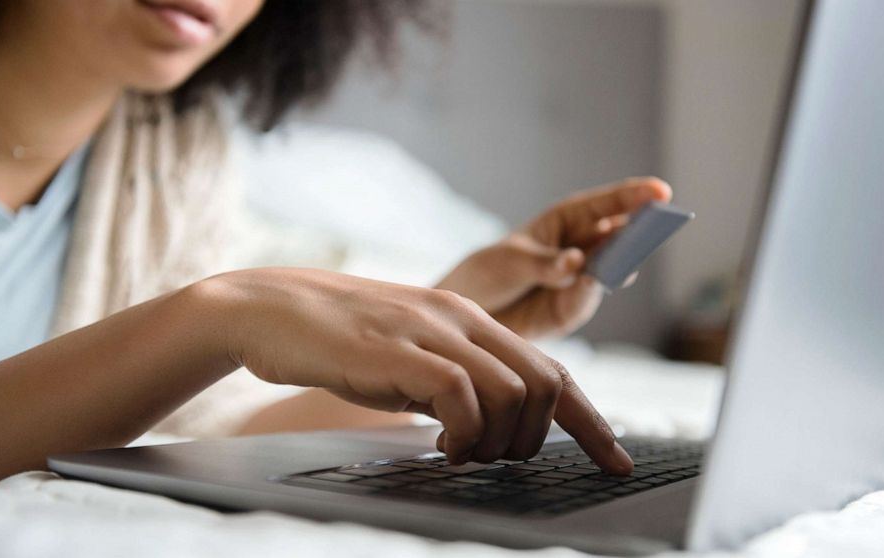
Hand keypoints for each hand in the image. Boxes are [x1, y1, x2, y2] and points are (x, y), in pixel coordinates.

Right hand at [201, 268, 632, 472]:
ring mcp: (431, 332)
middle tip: (495, 458)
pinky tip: (437, 442)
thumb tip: (492, 422)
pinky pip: (462, 395)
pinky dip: (462, 432)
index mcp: (470, 320)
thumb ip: (456, 378)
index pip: (553, 370)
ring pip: (514, 393)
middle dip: (539, 439)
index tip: (615, 461)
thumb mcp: (412, 356)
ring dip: (496, 441)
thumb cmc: (339, 341)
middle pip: (547, 384)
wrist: (268, 310)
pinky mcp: (398, 351)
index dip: (591, 421)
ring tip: (458, 451)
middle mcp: (462, 319)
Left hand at [436, 177, 671, 338]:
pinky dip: (587, 293)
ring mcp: (581, 281)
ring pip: (610, 272)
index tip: (662, 192)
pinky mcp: (572, 311)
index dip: (634, 197)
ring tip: (624, 260)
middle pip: (618, 239)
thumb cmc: (488, 273)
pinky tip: (587, 283)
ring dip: (619, 265)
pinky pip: (585, 301)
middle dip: (639, 233)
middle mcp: (581, 249)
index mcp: (566, 221)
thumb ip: (545, 263)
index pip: (605, 206)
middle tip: (657, 227)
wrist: (470, 312)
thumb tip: (578, 264)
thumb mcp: (510, 261)